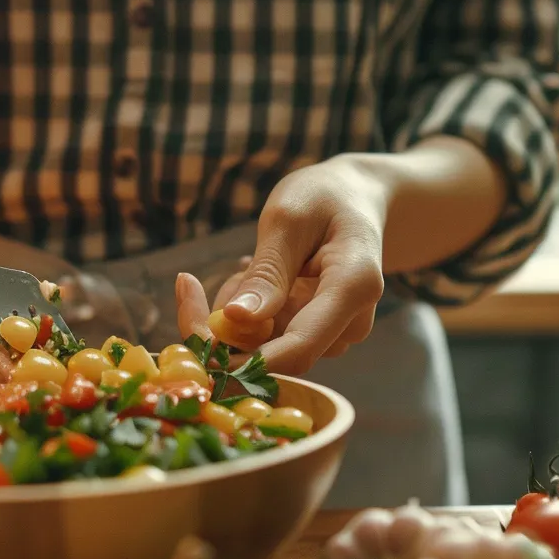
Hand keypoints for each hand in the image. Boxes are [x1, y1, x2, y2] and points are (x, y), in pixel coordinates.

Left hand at [210, 158, 388, 374]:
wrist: (355, 198)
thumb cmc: (322, 198)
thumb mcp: (287, 220)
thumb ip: (266, 273)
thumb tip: (236, 320)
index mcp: (354, 288)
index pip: (299, 348)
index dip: (247, 360)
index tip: (203, 344)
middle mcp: (352, 321)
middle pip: (278, 351)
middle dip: (238, 322)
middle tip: (235, 268)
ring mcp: (338, 332)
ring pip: (269, 346)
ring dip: (244, 312)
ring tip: (253, 263)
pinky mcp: (323, 335)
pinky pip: (274, 339)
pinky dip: (255, 312)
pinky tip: (264, 276)